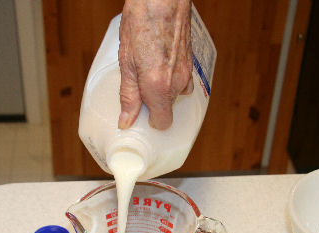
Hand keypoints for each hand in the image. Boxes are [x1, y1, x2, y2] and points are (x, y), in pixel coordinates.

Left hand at [118, 0, 192, 129]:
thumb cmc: (143, 24)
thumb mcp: (126, 63)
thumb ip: (128, 95)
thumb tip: (126, 121)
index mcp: (159, 87)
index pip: (163, 123)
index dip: (150, 121)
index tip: (140, 115)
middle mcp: (177, 83)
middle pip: (167, 108)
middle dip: (154, 102)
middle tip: (139, 85)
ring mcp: (187, 72)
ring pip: (175, 93)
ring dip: (163, 88)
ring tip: (149, 69)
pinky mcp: (191, 62)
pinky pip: (182, 79)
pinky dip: (172, 76)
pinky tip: (161, 62)